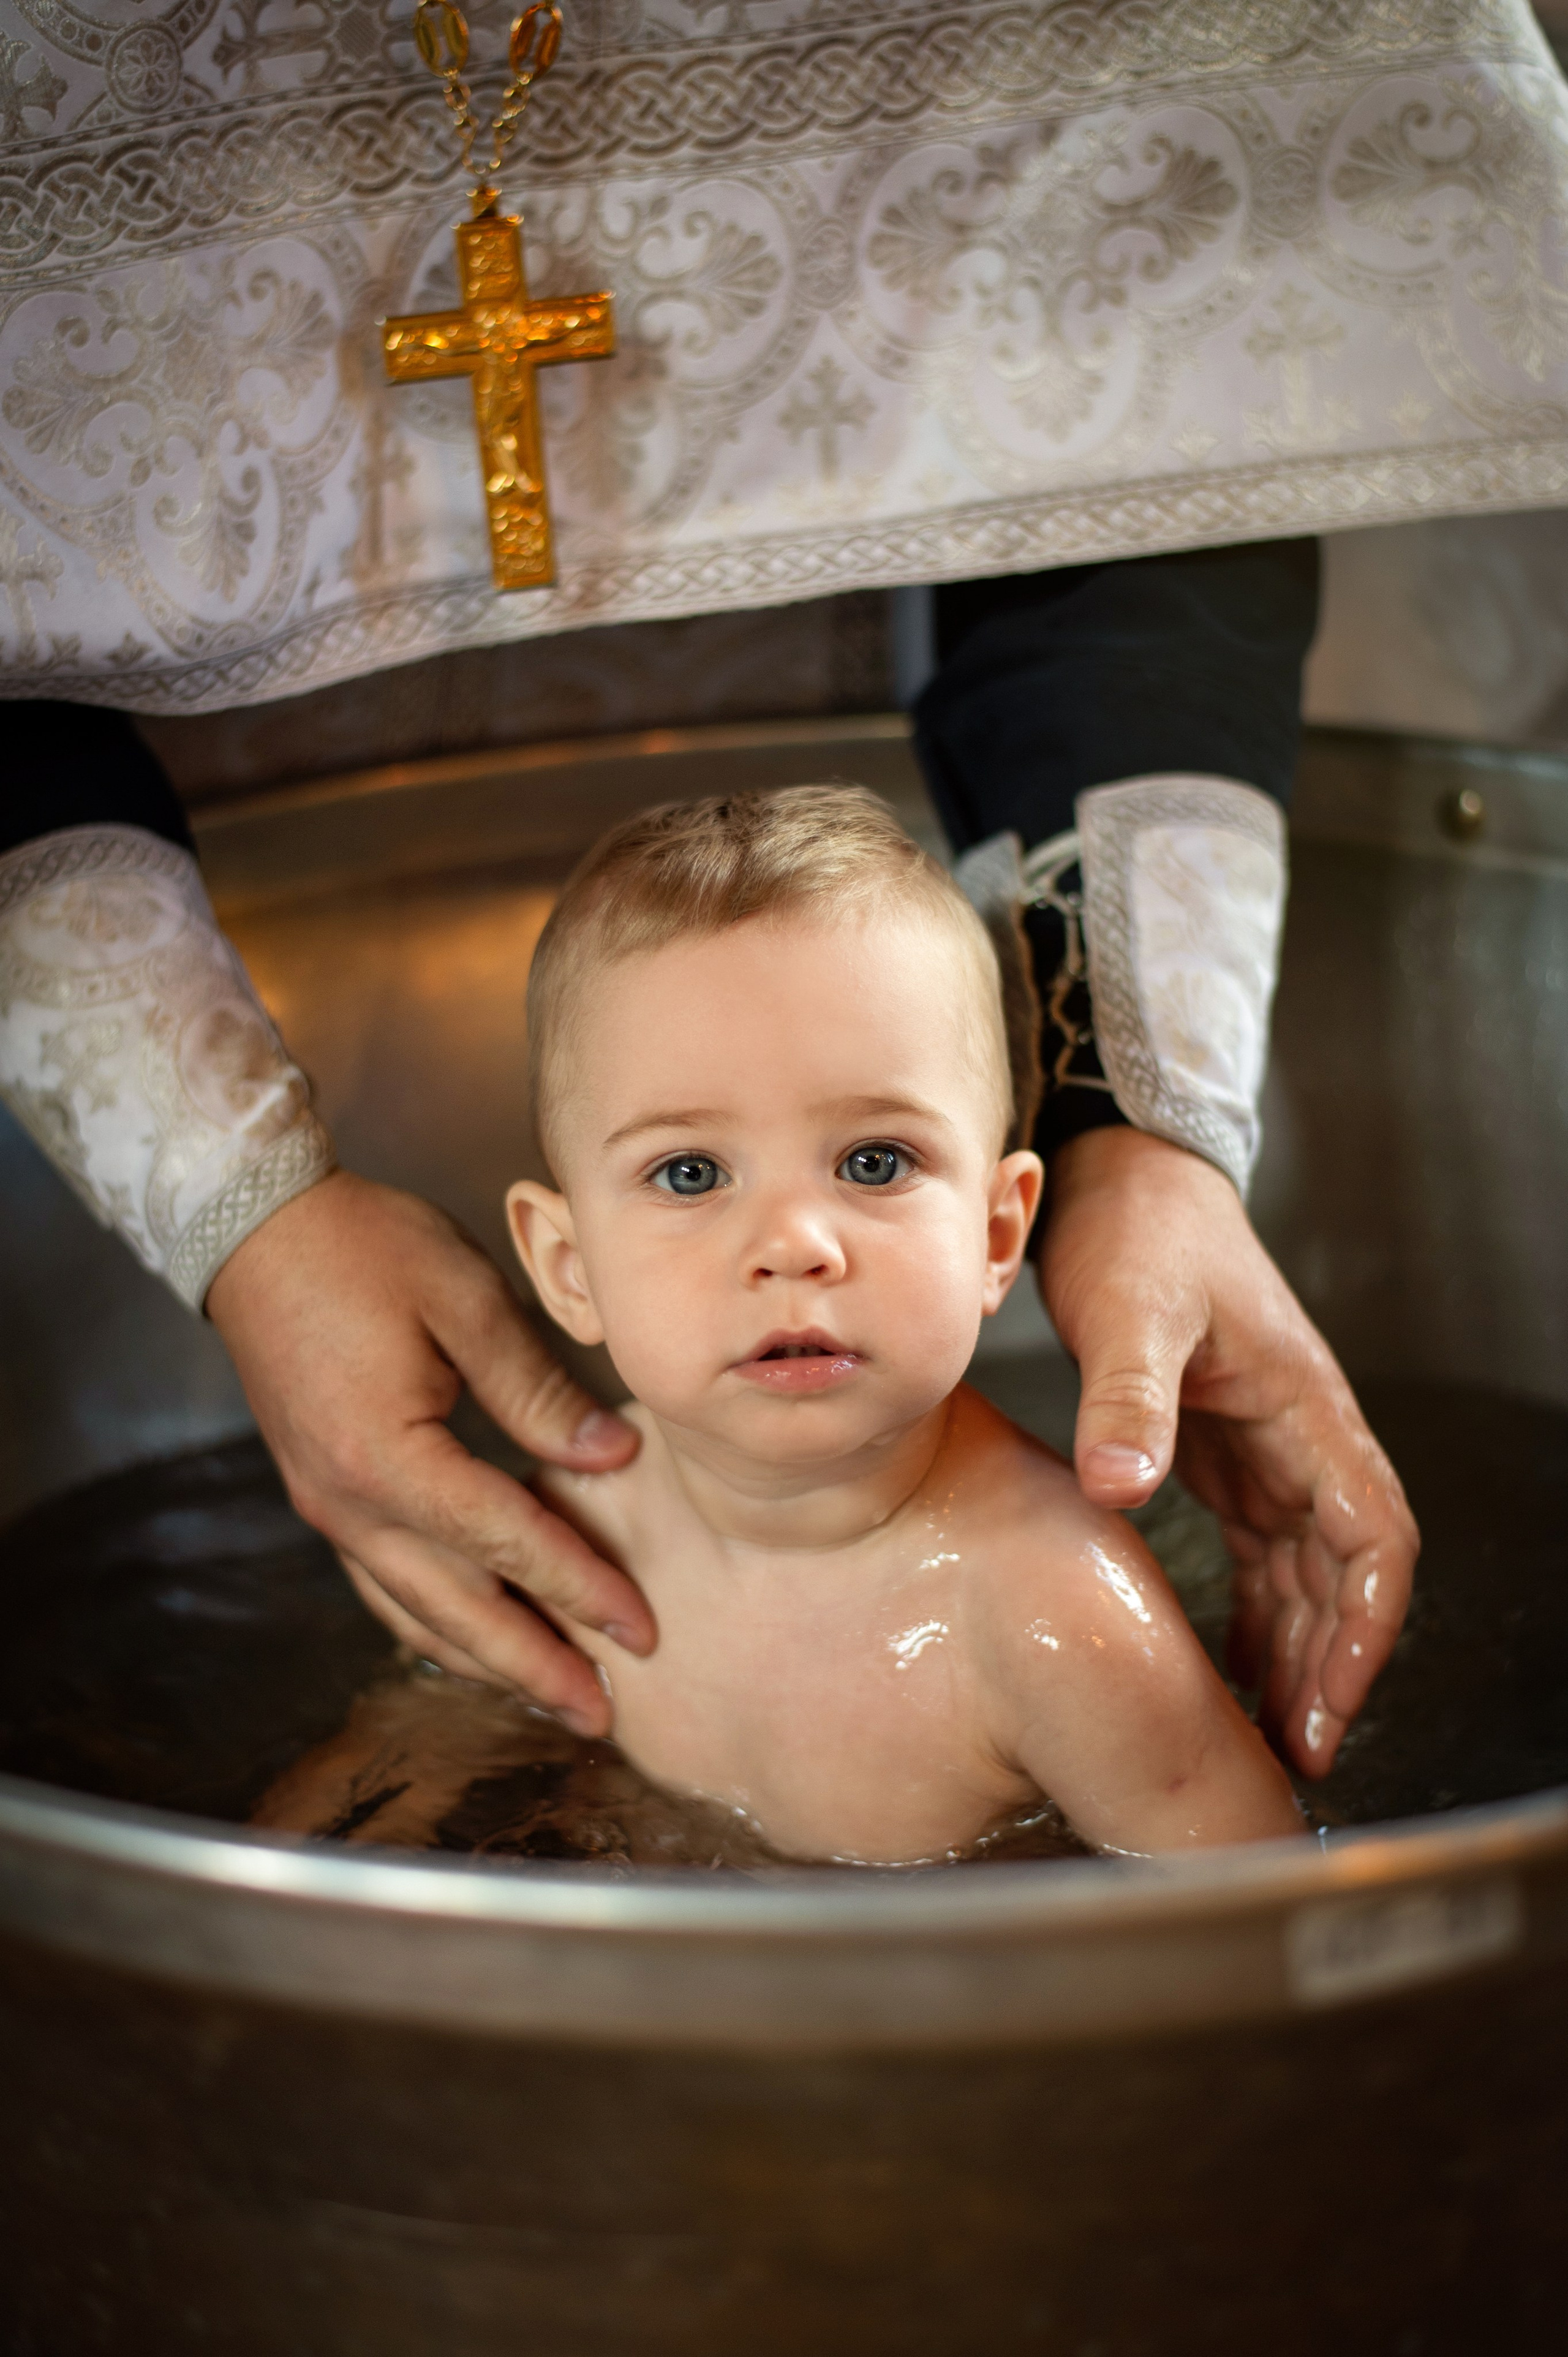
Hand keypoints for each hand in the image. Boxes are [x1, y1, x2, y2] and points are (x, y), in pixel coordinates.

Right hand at [207, 1171, 652, 1735]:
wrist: (256, 1228)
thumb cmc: (362, 1247)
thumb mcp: (465, 1300)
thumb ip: (538, 1391)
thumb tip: (610, 1459)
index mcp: (389, 1456)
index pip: (506, 1541)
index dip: (579, 1586)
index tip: (639, 1625)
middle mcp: (348, 1502)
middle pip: (456, 1609)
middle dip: (533, 1665)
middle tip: (602, 1713)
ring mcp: (327, 1507)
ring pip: (414, 1613)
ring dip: (484, 1661)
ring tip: (550, 1695)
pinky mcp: (323, 1496)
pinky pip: (384, 1585)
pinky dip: (434, 1625)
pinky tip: (472, 1641)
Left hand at [1038, 1127, 1417, 1776]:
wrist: (1120, 1177)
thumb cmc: (1139, 1230)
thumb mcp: (1130, 1310)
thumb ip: (1128, 1397)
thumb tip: (1123, 1487)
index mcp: (1304, 1407)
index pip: (1374, 1537)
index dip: (1362, 1626)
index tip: (1326, 1700)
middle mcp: (1299, 1435)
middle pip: (1346, 1571)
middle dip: (1332, 1664)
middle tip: (1295, 1754)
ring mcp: (1264, 1445)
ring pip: (1304, 1570)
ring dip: (1296, 1649)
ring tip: (1268, 1737)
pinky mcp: (1220, 1448)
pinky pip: (1258, 1550)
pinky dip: (1253, 1612)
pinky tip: (1225, 1666)